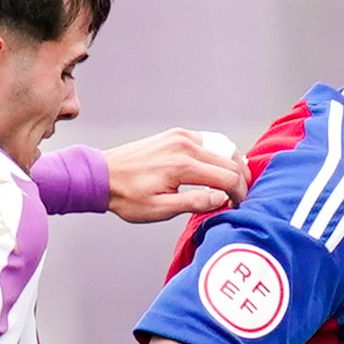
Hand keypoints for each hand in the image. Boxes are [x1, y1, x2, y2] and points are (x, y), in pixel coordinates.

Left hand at [101, 129, 245, 224]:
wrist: (102, 175)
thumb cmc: (128, 197)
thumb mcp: (160, 209)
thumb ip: (194, 203)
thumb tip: (222, 199)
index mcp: (183, 165)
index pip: (228, 178)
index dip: (240, 195)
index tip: (238, 207)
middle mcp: (185, 144)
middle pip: (230, 161)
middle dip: (241, 181)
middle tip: (240, 199)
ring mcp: (181, 136)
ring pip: (223, 148)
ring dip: (233, 166)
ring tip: (233, 186)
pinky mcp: (177, 134)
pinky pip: (209, 141)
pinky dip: (219, 155)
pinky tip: (217, 171)